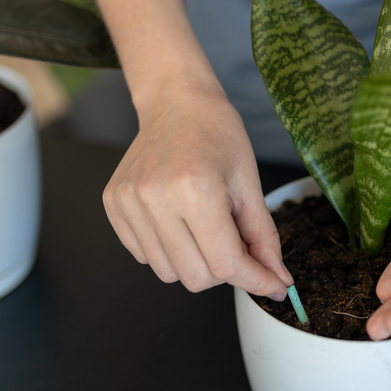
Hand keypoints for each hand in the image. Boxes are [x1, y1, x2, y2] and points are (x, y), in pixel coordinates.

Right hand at [103, 83, 292, 298]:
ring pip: (169, 274)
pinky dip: (171, 250)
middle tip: (236, 243)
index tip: (274, 286)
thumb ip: (264, 238)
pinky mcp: (113, 206)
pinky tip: (181, 220)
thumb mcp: (251, 185)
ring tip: (206, 226)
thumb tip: (278, 280)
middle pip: (196, 278)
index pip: (227, 263)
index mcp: (195, 189)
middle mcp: (155, 199)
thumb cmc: (219, 135)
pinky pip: (146, 257)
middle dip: (226, 271)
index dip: (256, 280)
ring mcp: (128, 203)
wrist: (177, 104)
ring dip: (197, 263)